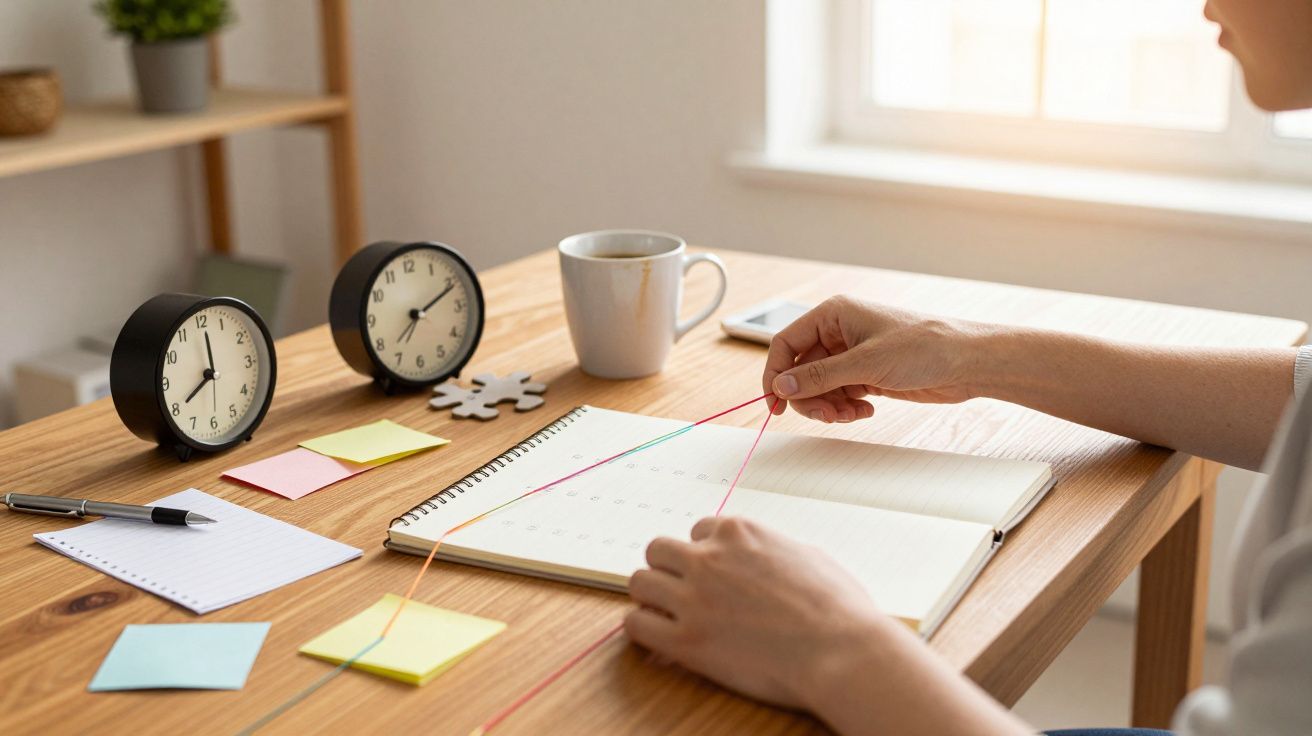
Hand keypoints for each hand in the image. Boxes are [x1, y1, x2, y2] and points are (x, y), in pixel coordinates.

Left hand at [623, 516, 888, 709]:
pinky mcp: (687, 641)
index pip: (698, 530)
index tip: (710, 575)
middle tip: (680, 594)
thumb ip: (775, 549)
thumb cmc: (839, 609)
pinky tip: (659, 641)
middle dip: (668, 571)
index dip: (703, 554)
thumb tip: (769, 555)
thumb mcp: (810, 556)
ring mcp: (695, 598)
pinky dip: (643, 630)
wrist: (842, 652)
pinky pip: (637, 624)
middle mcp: (710, 558)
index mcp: (740, 532)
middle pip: (658, 550)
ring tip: (666, 617)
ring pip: (639, 582)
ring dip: (651, 598)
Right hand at [762, 296, 984, 422]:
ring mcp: (853, 355)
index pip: (786, 343)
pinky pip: (839, 395)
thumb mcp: (866, 363)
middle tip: (826, 415)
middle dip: (808, 396)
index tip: (775, 404)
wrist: (967, 363)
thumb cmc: (925, 346)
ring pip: (819, 387)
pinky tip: (866, 410)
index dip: (776, 374)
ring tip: (851, 414)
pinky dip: (845, 408)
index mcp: (834, 314)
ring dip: (828, 406)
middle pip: (800, 370)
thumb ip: (819, 376)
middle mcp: (839, 333)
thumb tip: (781, 386)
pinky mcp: (867, 375)